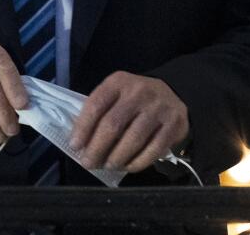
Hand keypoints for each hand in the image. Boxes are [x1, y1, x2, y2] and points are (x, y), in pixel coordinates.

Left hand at [69, 71, 188, 172]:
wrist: (173, 93)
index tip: (75, 146)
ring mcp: (159, 108)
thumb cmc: (134, 99)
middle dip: (97, 148)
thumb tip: (80, 141)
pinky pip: (154, 149)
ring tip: (108, 166)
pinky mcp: (175, 124)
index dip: (83, 128)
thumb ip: (100, 111)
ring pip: (133, 139)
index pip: (96, 105)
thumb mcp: (116, 94)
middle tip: (88, 163)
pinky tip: (128, 167)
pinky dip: (138, 162)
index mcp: (119, 82)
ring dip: (117, 158)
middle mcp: (139, 92)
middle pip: (113, 124)